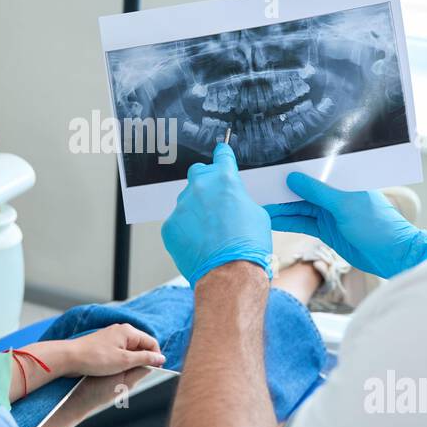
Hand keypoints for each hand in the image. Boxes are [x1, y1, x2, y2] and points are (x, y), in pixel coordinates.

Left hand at [66, 323, 164, 376]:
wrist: (69, 358)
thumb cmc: (94, 358)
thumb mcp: (124, 361)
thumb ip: (145, 359)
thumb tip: (161, 358)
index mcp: (129, 331)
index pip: (152, 342)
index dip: (155, 357)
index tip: (155, 370)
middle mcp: (121, 331)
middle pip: (142, 346)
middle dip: (143, 360)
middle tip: (137, 373)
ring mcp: (112, 337)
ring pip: (131, 350)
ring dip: (132, 362)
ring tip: (124, 372)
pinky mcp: (105, 344)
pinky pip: (120, 352)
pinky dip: (122, 361)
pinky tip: (116, 369)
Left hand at [161, 142, 272, 285]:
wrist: (230, 274)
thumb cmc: (249, 247)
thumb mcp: (257, 215)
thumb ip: (239, 199)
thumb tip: (233, 202)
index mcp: (225, 180)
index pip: (222, 156)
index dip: (223, 155)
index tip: (221, 153)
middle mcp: (200, 187)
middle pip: (198, 174)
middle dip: (206, 183)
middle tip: (215, 203)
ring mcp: (182, 206)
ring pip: (187, 201)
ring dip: (196, 211)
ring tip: (210, 233)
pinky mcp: (169, 226)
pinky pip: (177, 223)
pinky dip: (186, 231)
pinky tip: (199, 244)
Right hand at [264, 173, 426, 278]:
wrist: (393, 255)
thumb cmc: (378, 224)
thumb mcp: (345, 204)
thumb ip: (317, 192)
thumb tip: (293, 178)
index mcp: (344, 179)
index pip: (314, 170)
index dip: (293, 169)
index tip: (272, 168)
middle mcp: (335, 194)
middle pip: (302, 189)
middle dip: (282, 189)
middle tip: (257, 187)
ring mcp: (329, 212)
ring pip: (299, 207)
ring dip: (281, 207)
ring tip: (259, 204)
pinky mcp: (326, 229)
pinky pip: (302, 222)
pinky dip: (288, 221)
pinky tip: (272, 219)